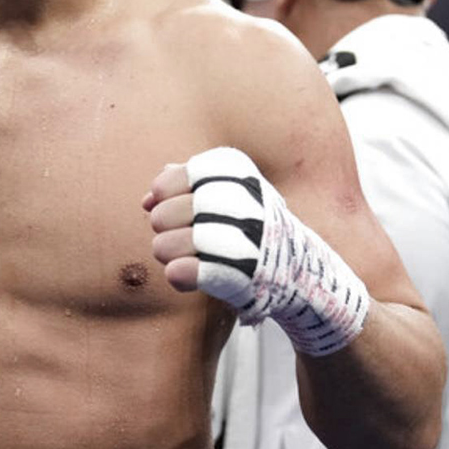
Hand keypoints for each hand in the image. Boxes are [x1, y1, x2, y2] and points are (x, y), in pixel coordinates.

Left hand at [143, 147, 369, 355]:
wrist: (301, 272)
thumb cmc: (251, 228)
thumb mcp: (228, 195)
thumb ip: (187, 188)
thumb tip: (147, 199)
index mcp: (244, 177)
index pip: (189, 173)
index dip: (166, 187)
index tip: (160, 199)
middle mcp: (251, 204)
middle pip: (179, 209)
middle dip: (161, 221)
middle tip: (164, 231)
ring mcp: (249, 240)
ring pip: (182, 241)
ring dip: (166, 249)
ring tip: (170, 255)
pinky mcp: (245, 276)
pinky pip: (196, 272)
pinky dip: (180, 273)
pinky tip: (177, 274)